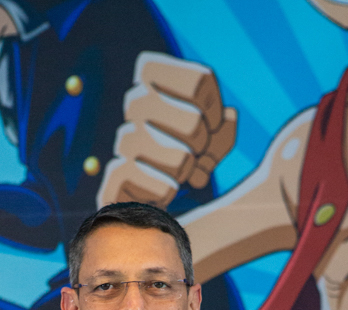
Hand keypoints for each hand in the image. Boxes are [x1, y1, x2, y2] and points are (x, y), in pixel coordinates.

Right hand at [98, 51, 236, 207]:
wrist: (144, 193)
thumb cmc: (184, 159)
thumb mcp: (212, 141)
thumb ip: (224, 128)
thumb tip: (229, 115)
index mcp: (156, 78)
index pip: (200, 81)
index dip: (214, 110)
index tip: (209, 126)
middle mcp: (138, 100)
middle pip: (193, 122)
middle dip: (202, 145)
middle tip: (193, 153)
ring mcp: (126, 136)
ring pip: (180, 157)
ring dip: (186, 170)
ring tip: (177, 171)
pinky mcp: (118, 172)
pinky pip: (162, 185)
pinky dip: (169, 190)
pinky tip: (161, 187)